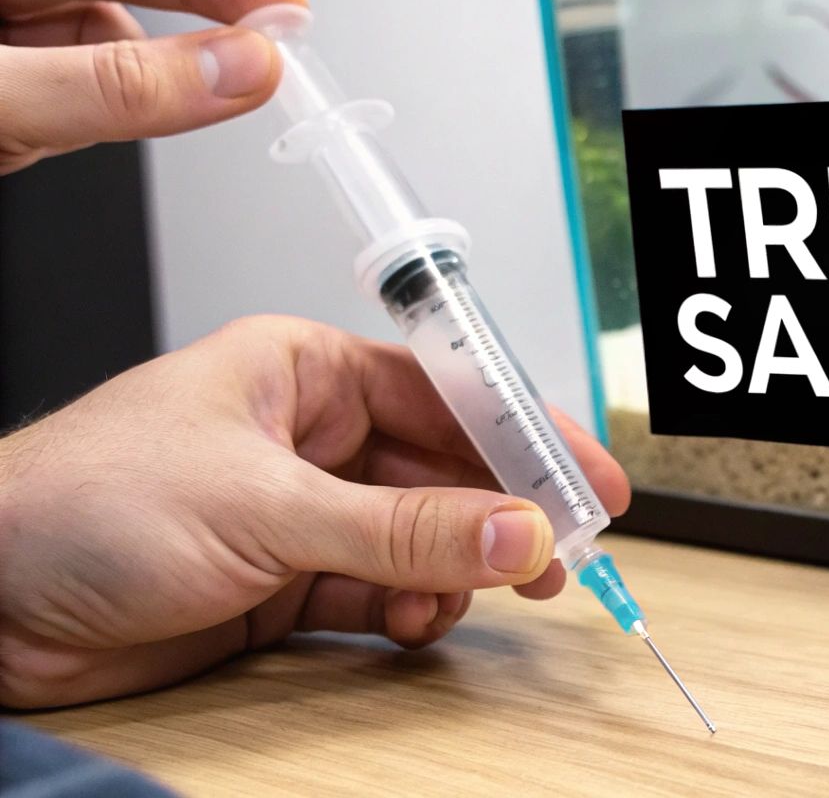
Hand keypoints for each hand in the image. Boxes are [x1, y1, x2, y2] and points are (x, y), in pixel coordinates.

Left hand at [0, 0, 305, 172]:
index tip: (277, 3)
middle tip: (260, 63)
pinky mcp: (1, 130)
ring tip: (138, 121)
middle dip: (174, 39)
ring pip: (90, 70)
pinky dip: (101, 128)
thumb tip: (235, 66)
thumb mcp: (1, 99)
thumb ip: (112, 84)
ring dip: (129, 96)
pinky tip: (86, 142)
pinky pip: (69, 117)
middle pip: (100, 6)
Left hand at [0, 315, 630, 707]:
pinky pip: (381, 590)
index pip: (445, 390)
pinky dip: (412, 609)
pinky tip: (419, 622)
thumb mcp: (260, 508)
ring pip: (420, 536)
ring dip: (458, 569)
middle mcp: (307, 438)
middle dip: (501, 511)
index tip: (586, 477)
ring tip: (482, 594)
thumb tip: (513, 530)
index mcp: (300, 372)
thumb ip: (401, 529)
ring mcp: (298, 513)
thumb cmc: (76, 504)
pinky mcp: (282, 582)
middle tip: (558, 552)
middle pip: (444, 468)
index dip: (523, 430)